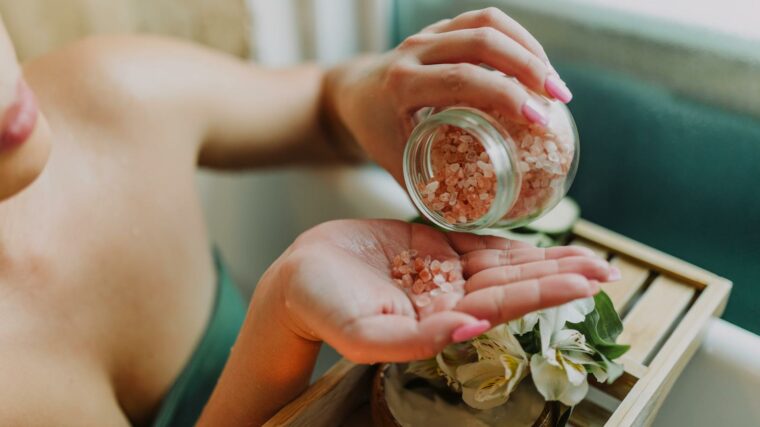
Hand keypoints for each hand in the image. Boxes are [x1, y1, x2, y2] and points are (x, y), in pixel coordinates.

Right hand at [266, 219, 614, 362]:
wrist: (297, 279)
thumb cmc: (322, 310)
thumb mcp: (364, 336)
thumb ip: (417, 340)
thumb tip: (473, 329)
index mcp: (440, 321)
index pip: (504, 305)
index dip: (545, 293)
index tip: (587, 284)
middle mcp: (450, 299)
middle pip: (515, 284)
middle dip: (560, 277)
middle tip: (606, 269)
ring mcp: (442, 273)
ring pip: (502, 263)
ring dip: (544, 258)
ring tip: (586, 256)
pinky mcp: (430, 247)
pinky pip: (477, 242)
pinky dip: (508, 241)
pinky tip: (537, 243)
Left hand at [324, 7, 572, 181]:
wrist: (355, 98)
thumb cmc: (378, 135)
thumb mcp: (399, 165)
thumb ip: (435, 190)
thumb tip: (481, 226)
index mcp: (402, 85)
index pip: (461, 80)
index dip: (506, 95)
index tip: (539, 120)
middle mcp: (415, 52)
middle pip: (481, 43)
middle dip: (528, 69)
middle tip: (558, 101)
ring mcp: (429, 35)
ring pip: (487, 24)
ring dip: (528, 50)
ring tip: (554, 84)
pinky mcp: (442, 28)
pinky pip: (484, 20)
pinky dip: (517, 37)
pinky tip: (536, 63)